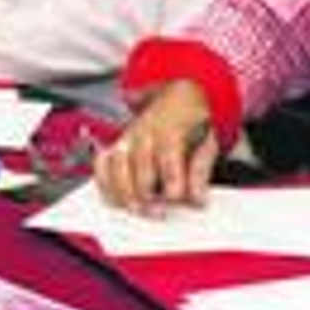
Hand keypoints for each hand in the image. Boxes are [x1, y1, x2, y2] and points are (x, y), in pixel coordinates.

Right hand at [93, 80, 218, 213]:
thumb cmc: (192, 122)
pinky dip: (105, 183)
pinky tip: (115, 199)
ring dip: (125, 191)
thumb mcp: (207, 141)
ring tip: (137, 209)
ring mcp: (128, 137)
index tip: (175, 196)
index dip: (171, 179)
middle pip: (140, 163)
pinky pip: (102, 164)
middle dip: (146, 191)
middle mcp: (145, 132)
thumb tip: (198, 197)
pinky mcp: (116, 144)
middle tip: (157, 212)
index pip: (169, 155)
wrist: (177, 98)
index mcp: (171, 129)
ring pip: (118, 165)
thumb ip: (201, 170)